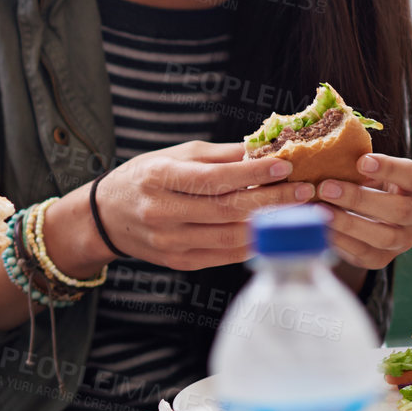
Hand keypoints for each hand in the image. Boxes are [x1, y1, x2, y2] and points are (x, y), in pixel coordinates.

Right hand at [72, 141, 316, 273]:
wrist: (106, 215)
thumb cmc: (146, 177)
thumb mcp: (175, 155)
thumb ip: (220, 155)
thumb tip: (266, 149)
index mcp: (159, 178)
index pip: (213, 178)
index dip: (252, 174)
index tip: (284, 167)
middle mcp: (161, 212)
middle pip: (227, 210)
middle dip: (272, 200)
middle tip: (305, 190)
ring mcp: (169, 241)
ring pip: (230, 236)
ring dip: (269, 224)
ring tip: (297, 211)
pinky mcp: (178, 261)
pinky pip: (225, 255)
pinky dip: (253, 242)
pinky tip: (273, 230)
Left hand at [315, 153, 411, 269]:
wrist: (365, 215)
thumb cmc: (363, 182)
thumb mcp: (365, 170)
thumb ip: (354, 164)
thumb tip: (325, 157)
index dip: (390, 168)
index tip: (361, 161)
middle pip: (400, 210)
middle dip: (359, 199)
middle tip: (326, 188)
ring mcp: (403, 240)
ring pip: (384, 237)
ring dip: (349, 223)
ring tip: (320, 211)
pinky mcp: (382, 259)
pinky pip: (364, 253)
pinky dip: (340, 240)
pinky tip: (320, 228)